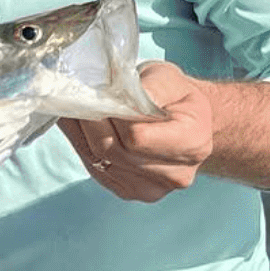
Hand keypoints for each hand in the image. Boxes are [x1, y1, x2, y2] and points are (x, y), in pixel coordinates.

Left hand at [59, 61, 211, 202]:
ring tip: (77, 108)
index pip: (136, 137)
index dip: (113, 115)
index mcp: (192, 142)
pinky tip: (81, 127)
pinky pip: (96, 169)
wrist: (184, 121)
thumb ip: (147, 88)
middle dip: (91, 122)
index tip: (100, 95)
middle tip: (78, 98)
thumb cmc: (176, 96)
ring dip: (82, 133)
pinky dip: (83, 146)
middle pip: (114, 151)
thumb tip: (115, 98)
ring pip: (99, 161)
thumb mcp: (167, 78)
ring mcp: (152, 189)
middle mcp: (176, 174)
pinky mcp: (130, 191)